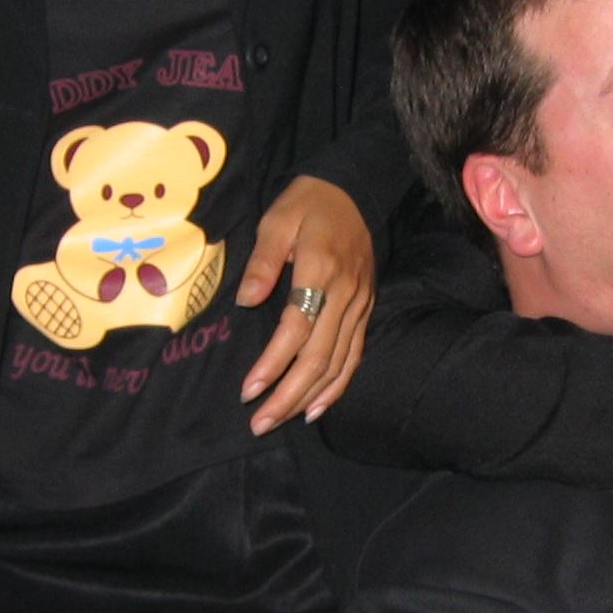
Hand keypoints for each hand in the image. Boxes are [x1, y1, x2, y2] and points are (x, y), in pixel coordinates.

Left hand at [236, 177, 374, 430]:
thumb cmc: (308, 204)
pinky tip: (316, 407)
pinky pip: (354, 356)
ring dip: (309, 397)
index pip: (296, 329)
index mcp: (322, 269)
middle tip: (259, 423)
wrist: (355, 189)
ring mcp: (360, 304)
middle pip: (319, 357)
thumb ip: (263, 261)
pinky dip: (337, 386)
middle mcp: (346, 293)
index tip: (249, 390)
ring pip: (338, 363)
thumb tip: (247, 300)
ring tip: (281, 420)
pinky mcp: (366, 310)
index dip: (273, 364)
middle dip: (288, 395)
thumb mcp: (278, 219)